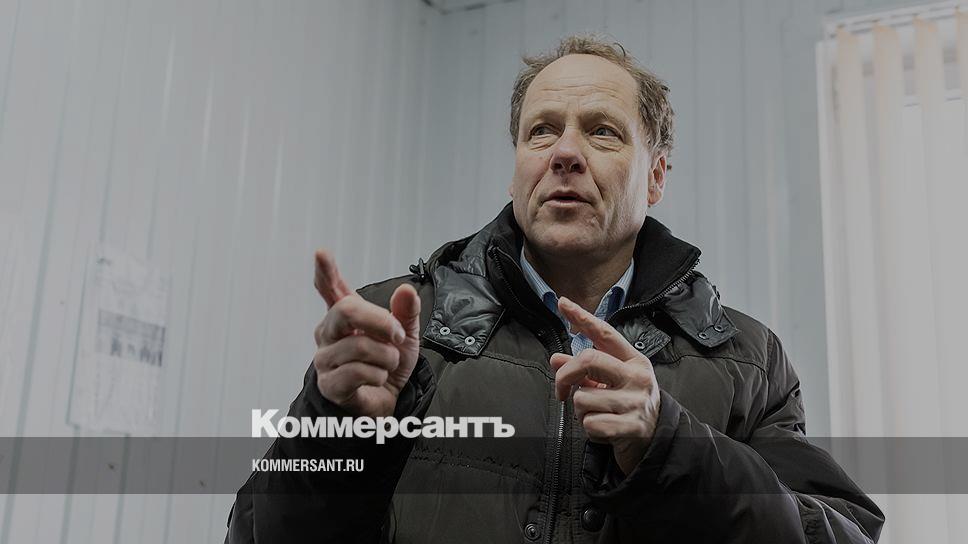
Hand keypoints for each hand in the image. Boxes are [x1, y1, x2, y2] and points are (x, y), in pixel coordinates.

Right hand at [312, 249, 421, 416]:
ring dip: (386, 357)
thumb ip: (406, 313)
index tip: (321, 253)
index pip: (331, 289)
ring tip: (386, 364)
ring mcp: (325, 358)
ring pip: (359, 345)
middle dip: (379, 320)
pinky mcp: (329, 383)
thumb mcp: (405, 336)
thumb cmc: (388, 366)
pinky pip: (358, 371)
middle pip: (346, 311)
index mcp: (345, 317)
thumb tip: (406, 291)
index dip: (325, 271)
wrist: (387, 401)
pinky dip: (379, 375)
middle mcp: (329, 333)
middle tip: (397, 333)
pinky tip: (377, 379)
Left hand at [550, 296, 660, 475]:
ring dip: (581, 411)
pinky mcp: (631, 426)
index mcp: (633, 361)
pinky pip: (590, 424)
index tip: (563, 303)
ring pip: (582, 398)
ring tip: (598, 414)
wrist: (658, 440)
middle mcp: (637, 377)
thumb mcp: (611, 384)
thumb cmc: (630, 407)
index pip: (605, 333)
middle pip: (588, 360)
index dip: (582, 317)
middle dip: (566, 376)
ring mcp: (635, 402)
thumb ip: (584, 370)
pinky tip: (604, 429)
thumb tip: (556, 359)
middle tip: (562, 390)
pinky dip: (590, 430)